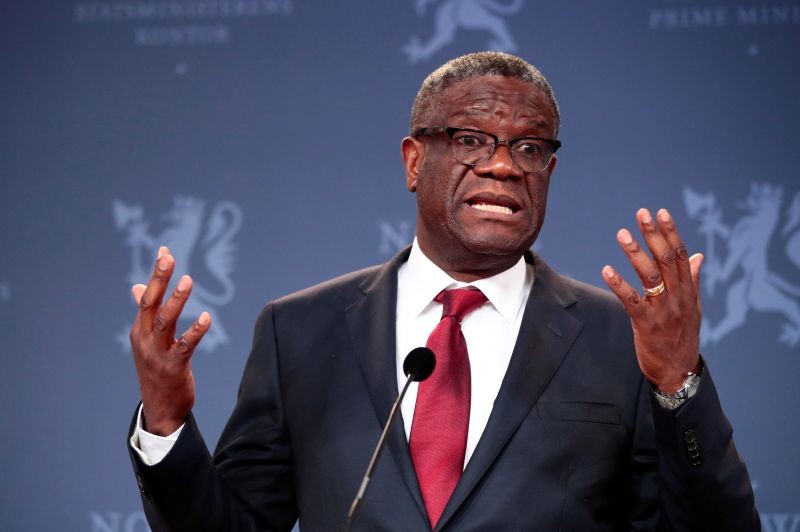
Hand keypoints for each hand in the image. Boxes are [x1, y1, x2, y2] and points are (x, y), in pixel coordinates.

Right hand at [129, 246, 210, 434]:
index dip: (156, 274)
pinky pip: (185, 346)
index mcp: (140, 331)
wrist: (160, 409)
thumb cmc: (156, 370)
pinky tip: (207, 317)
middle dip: (159, 280)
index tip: (165, 251)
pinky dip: (195, 331)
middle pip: (150, 304)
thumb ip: (145, 314)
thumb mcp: (147, 341)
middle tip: (169, 258)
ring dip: (176, 300)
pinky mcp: (174, 366)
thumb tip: (137, 287)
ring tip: (187, 279)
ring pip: (165, 321)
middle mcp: (145, 339)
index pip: (146, 297)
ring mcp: (158, 353)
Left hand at [602, 209, 702, 392]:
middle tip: (642, 214)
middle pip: (666, 260)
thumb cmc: (682, 336)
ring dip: (635, 254)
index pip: (680, 255)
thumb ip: (692, 280)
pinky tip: (606, 270)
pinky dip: (619, 284)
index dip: (670, 233)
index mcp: (688, 291)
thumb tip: (697, 255)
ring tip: (622, 234)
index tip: (661, 213)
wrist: (679, 372)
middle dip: (654, 235)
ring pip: (650, 277)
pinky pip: (632, 301)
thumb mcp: (693, 307)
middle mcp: (678, 298)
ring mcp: (663, 311)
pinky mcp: (647, 324)